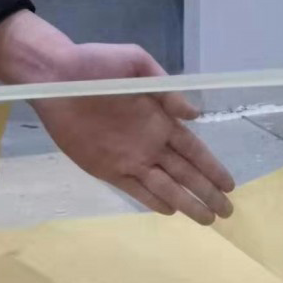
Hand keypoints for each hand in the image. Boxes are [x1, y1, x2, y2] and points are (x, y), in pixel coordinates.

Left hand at [0, 12, 234, 224]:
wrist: (53, 77)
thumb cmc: (94, 65)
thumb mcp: (136, 63)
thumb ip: (165, 89)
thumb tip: (194, 115)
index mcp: (159, 119)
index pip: (194, 150)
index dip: (212, 168)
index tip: (229, 184)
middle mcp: (150, 144)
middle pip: (186, 174)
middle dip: (207, 193)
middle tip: (227, 212)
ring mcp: (129, 159)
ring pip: (165, 187)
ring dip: (186, 203)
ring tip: (207, 219)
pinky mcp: (106, 169)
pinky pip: (135, 189)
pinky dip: (152, 201)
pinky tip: (171, 211)